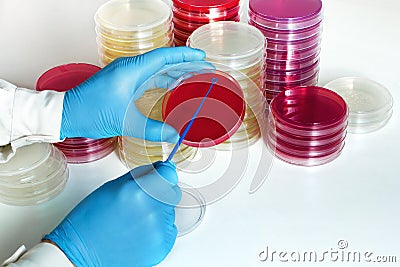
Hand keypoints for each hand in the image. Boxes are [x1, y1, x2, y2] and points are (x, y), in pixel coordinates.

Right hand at [44, 161, 180, 266]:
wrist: (82, 254)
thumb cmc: (91, 220)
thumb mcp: (112, 187)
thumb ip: (141, 174)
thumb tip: (161, 167)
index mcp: (138, 192)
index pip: (169, 174)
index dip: (165, 174)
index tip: (161, 176)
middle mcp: (151, 211)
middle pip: (172, 192)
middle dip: (161, 192)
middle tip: (141, 201)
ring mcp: (158, 230)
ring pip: (170, 211)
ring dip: (158, 212)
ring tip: (135, 220)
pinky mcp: (161, 247)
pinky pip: (169, 230)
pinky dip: (158, 229)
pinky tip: (139, 232)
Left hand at [60, 47, 206, 141]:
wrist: (67, 114)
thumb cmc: (90, 112)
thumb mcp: (126, 122)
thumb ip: (153, 130)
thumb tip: (175, 136)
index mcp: (131, 70)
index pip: (164, 57)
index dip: (185, 56)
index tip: (201, 57)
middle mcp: (129, 68)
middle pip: (163, 61)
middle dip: (185, 64)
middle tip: (204, 69)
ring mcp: (125, 74)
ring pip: (156, 69)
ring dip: (175, 73)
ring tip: (194, 77)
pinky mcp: (122, 82)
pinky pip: (148, 77)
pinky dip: (163, 81)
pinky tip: (173, 87)